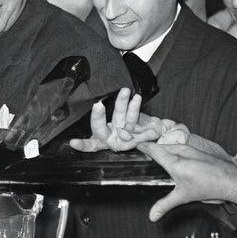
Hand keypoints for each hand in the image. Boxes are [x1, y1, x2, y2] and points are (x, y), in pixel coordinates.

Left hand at [69, 88, 185, 152]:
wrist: (163, 136)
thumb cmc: (150, 144)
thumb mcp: (143, 145)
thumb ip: (138, 139)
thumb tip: (129, 133)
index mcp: (112, 145)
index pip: (94, 146)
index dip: (84, 145)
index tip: (73, 143)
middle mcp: (113, 135)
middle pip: (100, 128)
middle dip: (98, 118)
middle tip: (98, 106)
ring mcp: (119, 125)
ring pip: (117, 114)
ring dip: (122, 103)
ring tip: (125, 91)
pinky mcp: (128, 117)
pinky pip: (129, 111)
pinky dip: (133, 105)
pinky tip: (136, 98)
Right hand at [137, 142, 236, 220]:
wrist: (232, 181)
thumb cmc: (209, 187)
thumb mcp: (184, 197)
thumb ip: (165, 205)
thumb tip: (152, 216)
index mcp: (175, 162)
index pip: (153, 149)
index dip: (141, 146)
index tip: (132, 145)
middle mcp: (181, 152)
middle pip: (159, 146)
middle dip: (149, 148)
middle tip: (138, 153)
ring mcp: (190, 149)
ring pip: (169, 146)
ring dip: (160, 149)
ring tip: (152, 156)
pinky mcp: (196, 150)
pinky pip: (178, 147)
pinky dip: (171, 150)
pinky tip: (170, 158)